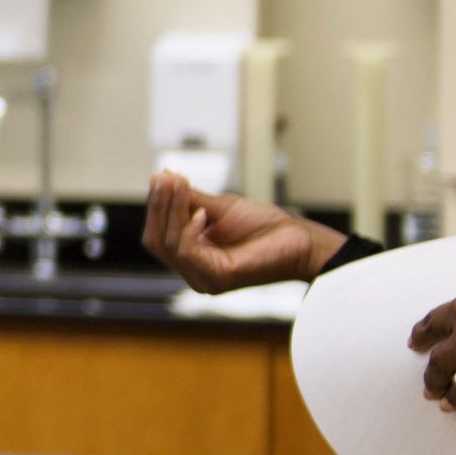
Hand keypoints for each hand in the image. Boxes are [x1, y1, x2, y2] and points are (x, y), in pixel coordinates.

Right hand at [144, 173, 344, 294]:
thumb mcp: (220, 207)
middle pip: (155, 240)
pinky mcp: (217, 279)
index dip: (155, 205)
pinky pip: (187, 252)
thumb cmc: (266, 227)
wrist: (301, 241)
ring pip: (168, 244)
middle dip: (158, 206)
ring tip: (181, 184)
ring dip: (172, 210)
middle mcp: (192, 272)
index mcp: (191, 257)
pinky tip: (201, 213)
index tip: (160, 175)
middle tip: (166, 178)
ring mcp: (203, 279)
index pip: (157, 234)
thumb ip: (190, 199)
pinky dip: (188, 229)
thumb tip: (163, 176)